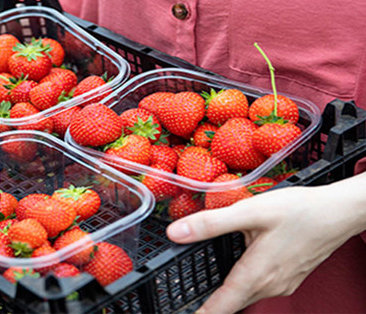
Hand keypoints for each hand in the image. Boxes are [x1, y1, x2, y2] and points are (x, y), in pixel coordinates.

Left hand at [166, 174, 365, 313]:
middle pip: (232, 304)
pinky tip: (238, 271)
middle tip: (188, 302)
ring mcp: (281, 283)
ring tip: (207, 291)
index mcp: (256, 274)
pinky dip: (244, 286)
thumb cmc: (299, 211)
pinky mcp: (289, 277)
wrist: (339, 212)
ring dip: (227, 296)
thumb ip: (210, 223)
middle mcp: (270, 285)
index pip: (220, 307)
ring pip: (246, 296)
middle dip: (211, 306)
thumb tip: (175, 233)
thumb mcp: (250, 212)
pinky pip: (260, 287)